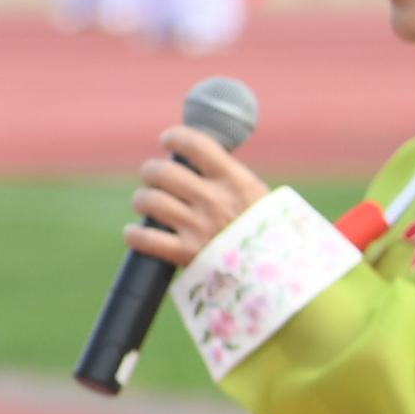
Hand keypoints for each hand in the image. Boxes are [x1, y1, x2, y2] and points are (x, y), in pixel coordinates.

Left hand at [123, 125, 271, 267]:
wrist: (280, 276)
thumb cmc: (270, 234)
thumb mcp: (258, 197)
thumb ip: (230, 180)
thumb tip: (198, 161)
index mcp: (235, 180)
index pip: (196, 144)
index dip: (175, 137)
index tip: (168, 140)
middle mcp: (214, 200)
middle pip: (163, 172)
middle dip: (152, 171)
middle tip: (154, 177)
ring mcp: (199, 227)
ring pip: (149, 201)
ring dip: (142, 200)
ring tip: (146, 204)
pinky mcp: (186, 254)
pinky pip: (145, 238)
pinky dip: (134, 235)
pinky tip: (134, 233)